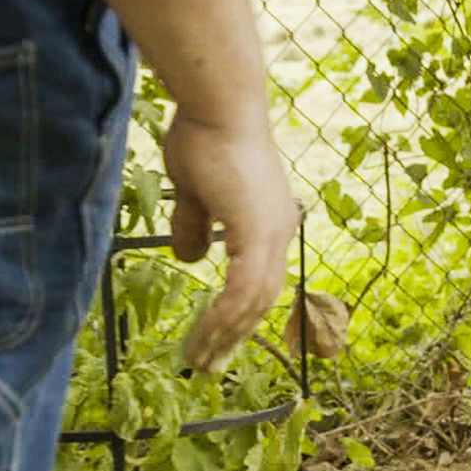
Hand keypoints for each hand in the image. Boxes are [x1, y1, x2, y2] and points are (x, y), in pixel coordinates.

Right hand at [163, 113, 297, 371]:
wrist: (216, 105)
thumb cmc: (203, 135)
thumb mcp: (195, 191)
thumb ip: (195, 226)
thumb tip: (191, 258)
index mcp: (268, 221)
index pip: (259, 280)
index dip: (240, 313)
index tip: (219, 339)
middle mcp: (279, 230)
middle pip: (262, 299)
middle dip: (235, 336)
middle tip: (210, 364)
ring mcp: (273, 231)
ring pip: (253, 302)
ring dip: (225, 334)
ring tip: (200, 360)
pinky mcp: (257, 232)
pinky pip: (242, 290)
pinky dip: (224, 317)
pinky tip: (207, 337)